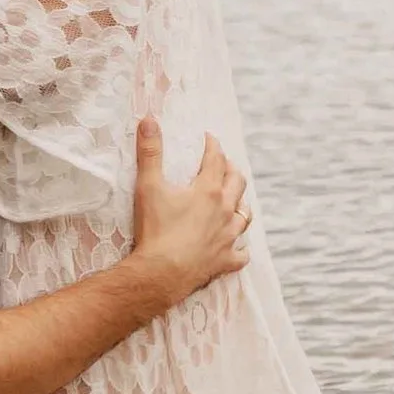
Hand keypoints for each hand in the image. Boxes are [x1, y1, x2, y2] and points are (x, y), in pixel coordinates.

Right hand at [128, 119, 250, 303]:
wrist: (161, 273)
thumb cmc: (155, 229)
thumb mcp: (149, 186)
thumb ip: (150, 152)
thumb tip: (149, 120)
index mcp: (209, 191)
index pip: (217, 159)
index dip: (213, 146)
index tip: (209, 138)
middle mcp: (225, 211)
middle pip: (238, 183)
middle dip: (232, 170)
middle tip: (224, 164)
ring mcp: (228, 237)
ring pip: (245, 216)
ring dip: (241, 205)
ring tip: (235, 201)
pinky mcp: (225, 261)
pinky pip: (241, 255)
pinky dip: (241, 250)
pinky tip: (238, 248)